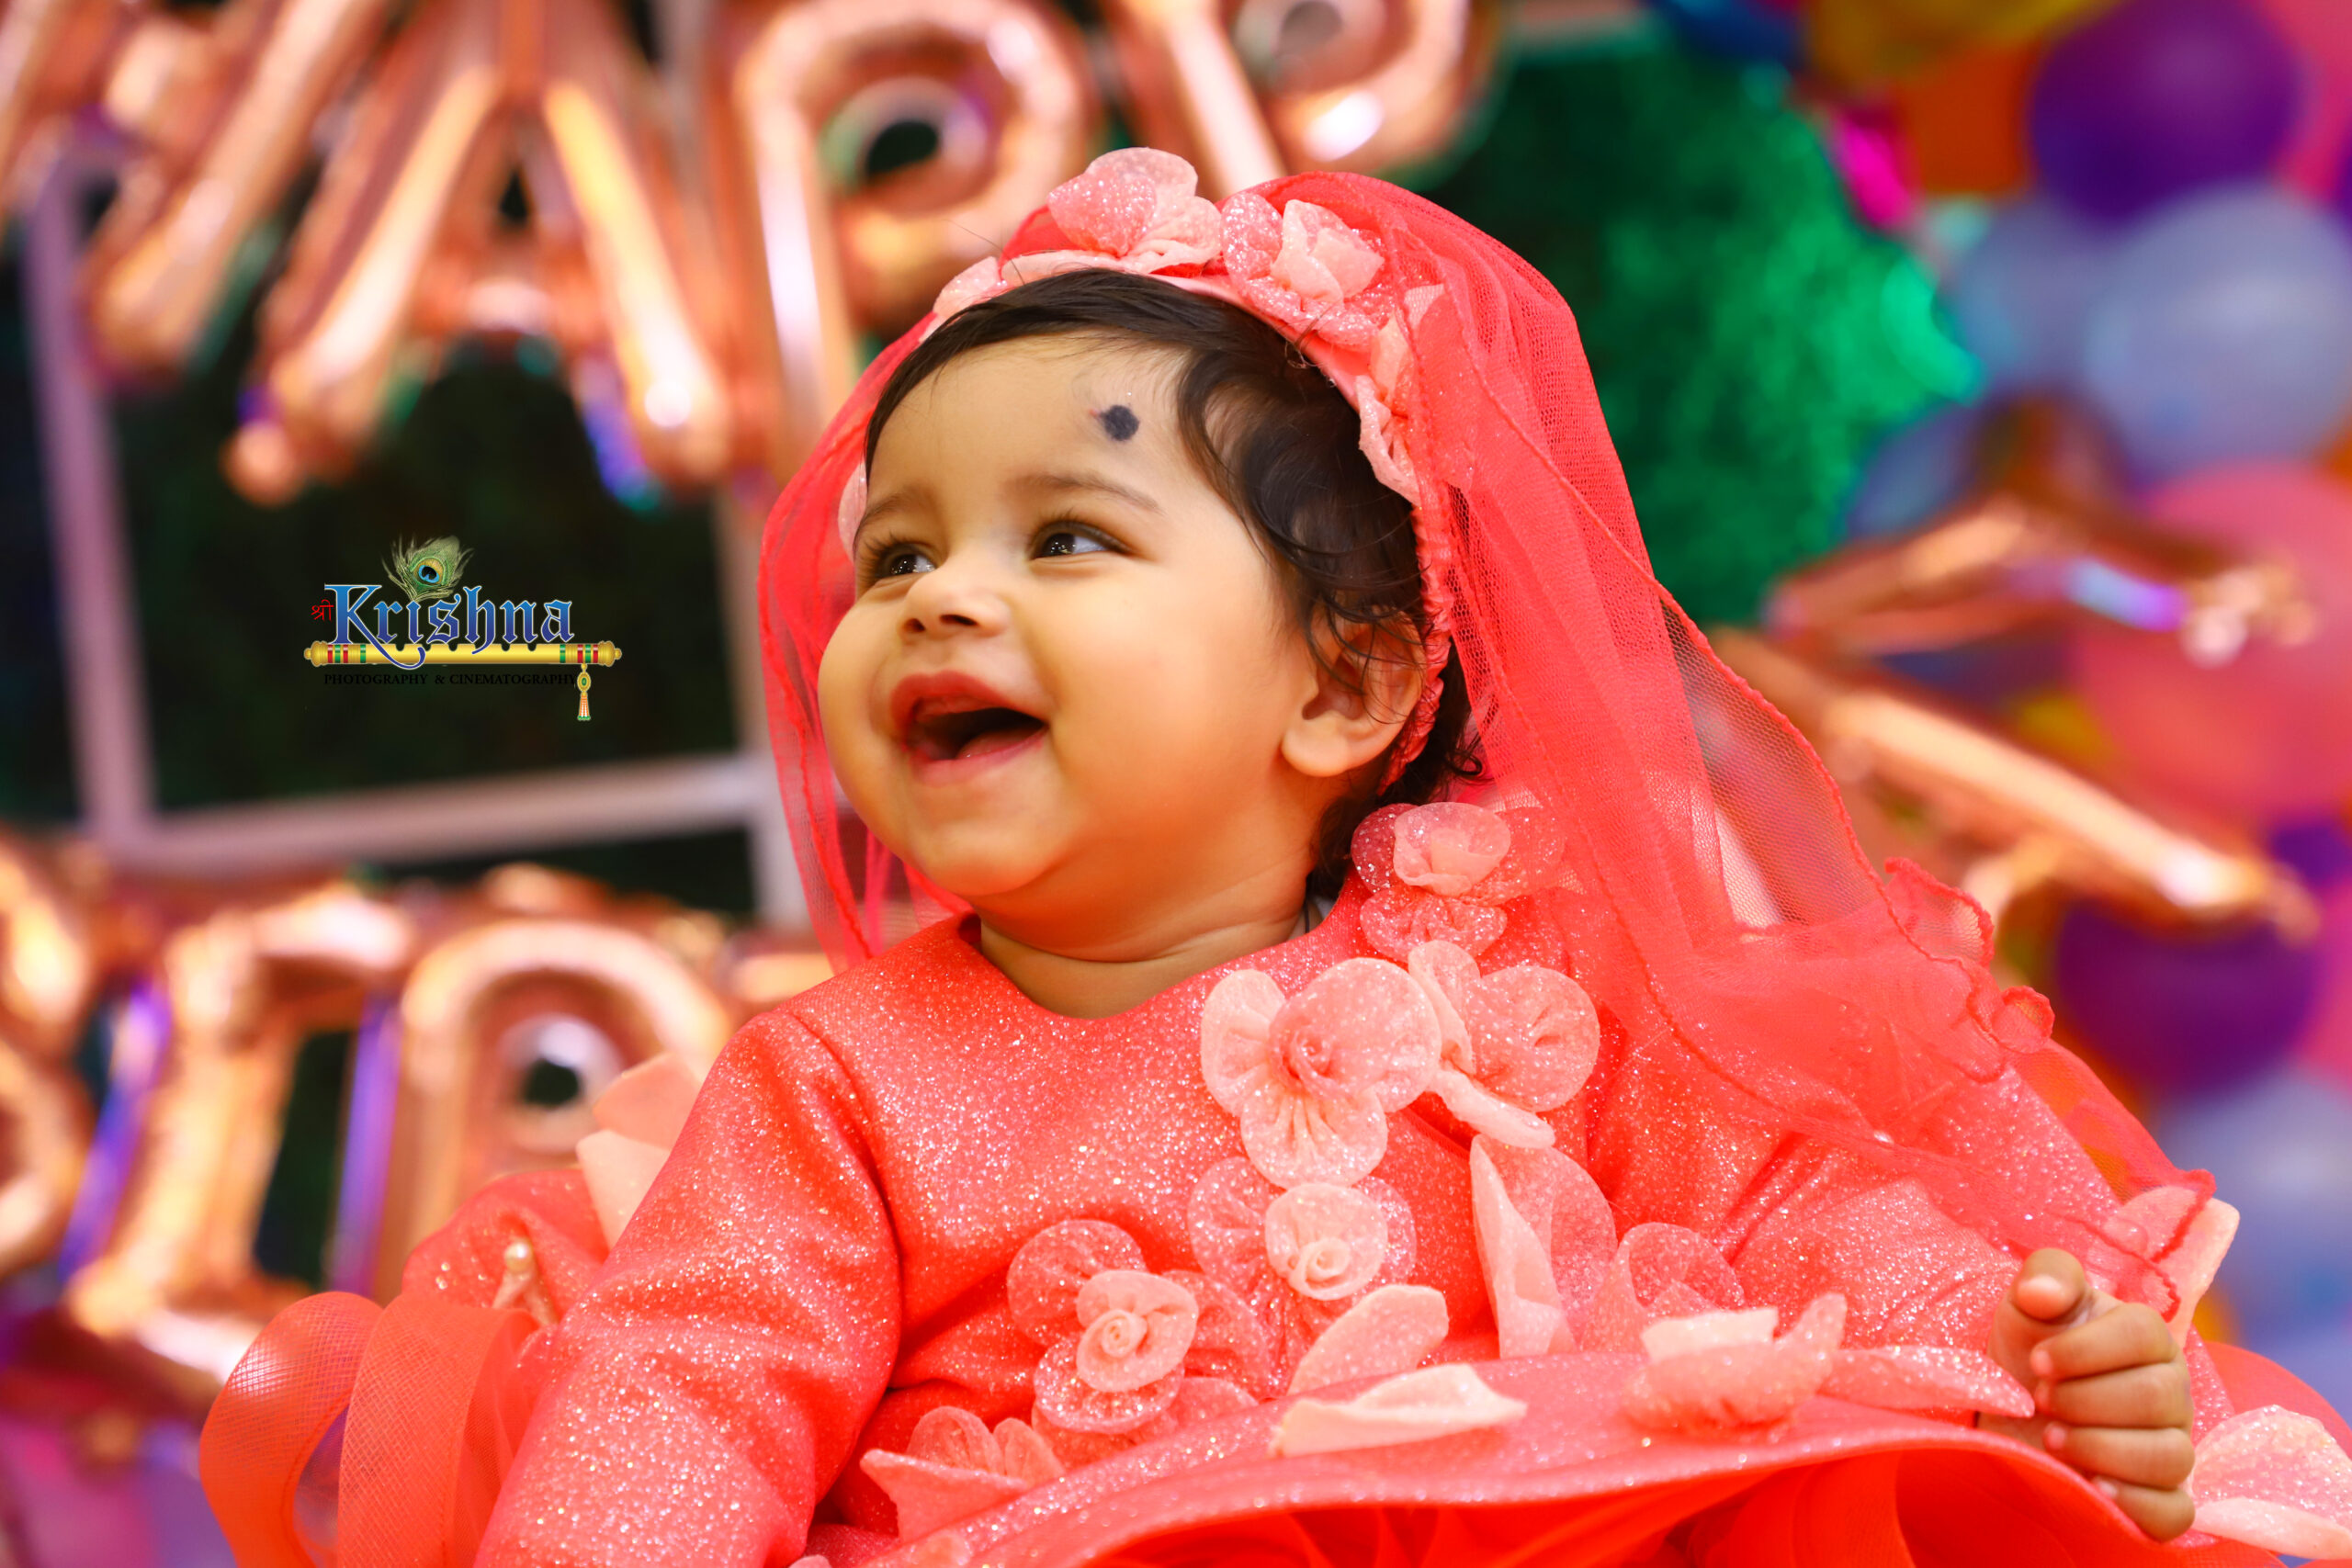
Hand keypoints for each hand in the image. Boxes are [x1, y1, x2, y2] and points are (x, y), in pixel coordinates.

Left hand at [1980, 1248, 2194, 1539]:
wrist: (2015, 1408)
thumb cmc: (2031, 1348)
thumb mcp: (2028, 1303)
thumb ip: (2045, 1277)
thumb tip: (2042, 1292)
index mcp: (2146, 1339)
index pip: (2144, 1334)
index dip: (2087, 1349)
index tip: (2037, 1361)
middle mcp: (2171, 1392)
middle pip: (2158, 1396)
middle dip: (2087, 1399)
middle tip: (2040, 1400)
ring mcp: (2170, 1446)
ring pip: (2170, 1456)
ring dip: (2102, 1448)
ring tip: (2052, 1440)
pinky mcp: (2160, 1498)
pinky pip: (2174, 1511)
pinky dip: (2135, 1503)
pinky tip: (2091, 1487)